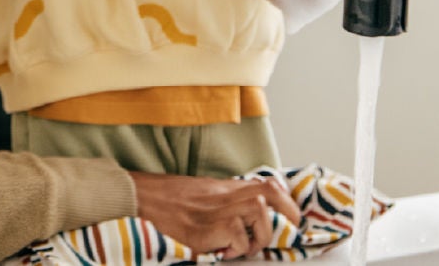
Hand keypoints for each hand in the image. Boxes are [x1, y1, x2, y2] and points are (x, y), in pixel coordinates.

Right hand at [130, 171, 300, 258]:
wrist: (143, 199)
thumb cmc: (173, 200)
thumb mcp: (208, 193)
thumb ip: (232, 199)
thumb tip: (259, 212)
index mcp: (229, 188)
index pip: (271, 187)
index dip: (289, 205)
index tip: (294, 221)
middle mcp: (226, 196)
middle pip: (271, 196)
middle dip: (283, 220)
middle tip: (276, 237)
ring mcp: (217, 211)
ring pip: (260, 213)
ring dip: (258, 237)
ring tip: (242, 247)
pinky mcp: (206, 230)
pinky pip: (237, 238)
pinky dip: (234, 250)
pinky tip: (221, 251)